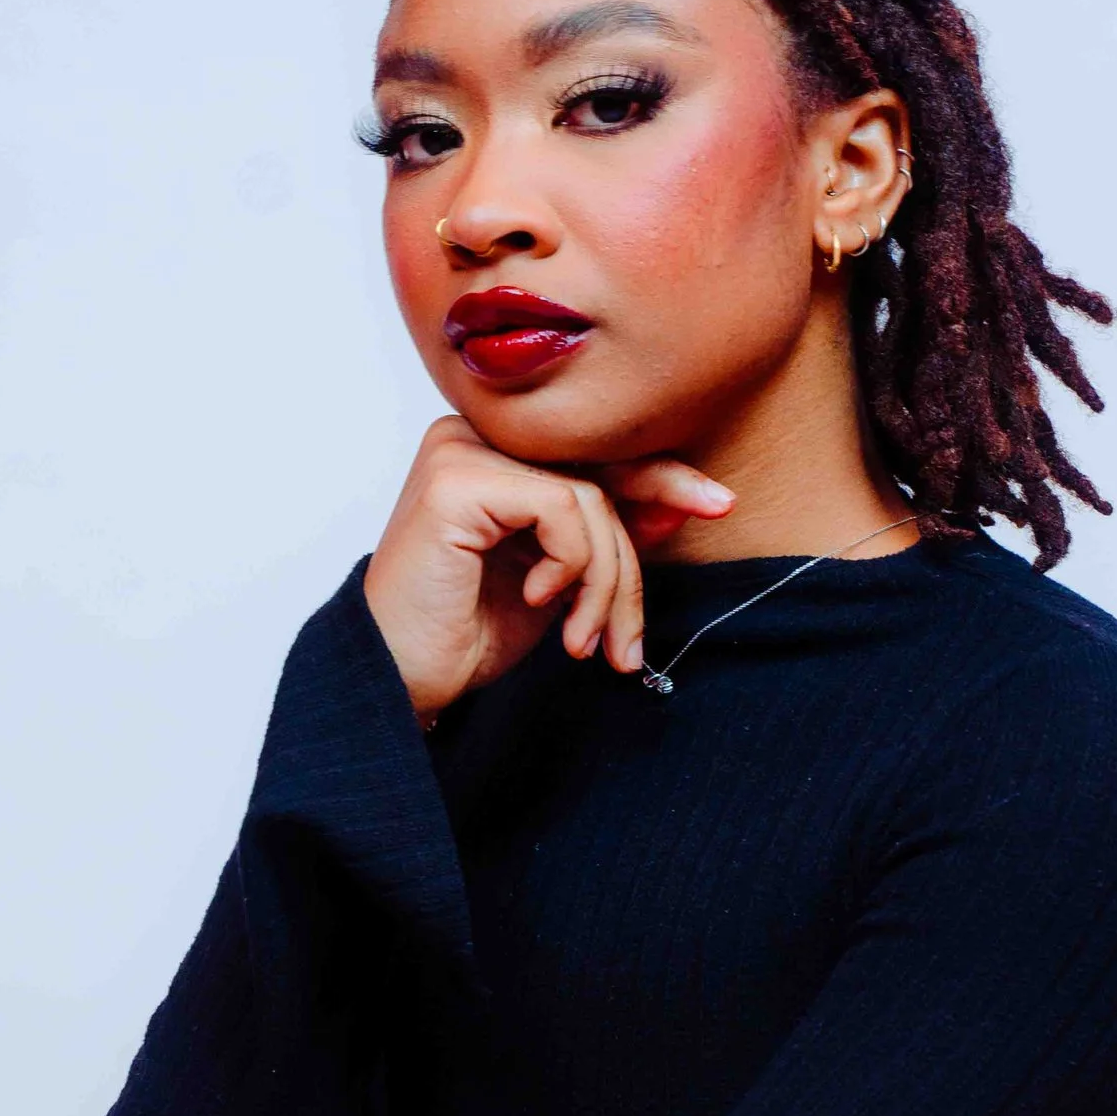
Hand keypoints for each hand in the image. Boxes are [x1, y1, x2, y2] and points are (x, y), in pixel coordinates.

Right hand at [364, 417, 733, 723]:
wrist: (398, 678)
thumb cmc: (462, 634)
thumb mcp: (556, 584)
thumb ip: (604, 539)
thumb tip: (673, 509)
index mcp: (494, 455)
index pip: (593, 457)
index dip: (661, 479)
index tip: (718, 504)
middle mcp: (474, 438)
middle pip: (600, 473)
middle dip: (635, 557)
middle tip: (635, 633)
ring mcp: (461, 450)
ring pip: (589, 497)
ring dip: (605, 582)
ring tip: (583, 640)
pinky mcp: (457, 477)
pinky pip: (562, 506)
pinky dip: (570, 564)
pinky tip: (538, 602)